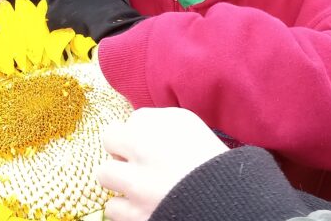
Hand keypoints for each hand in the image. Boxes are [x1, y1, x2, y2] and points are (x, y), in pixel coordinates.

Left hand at [96, 107, 227, 220]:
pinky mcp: (135, 213)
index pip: (131, 119)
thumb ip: (159, 121)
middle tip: (138, 160)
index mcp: (154, 125)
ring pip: (104, 174)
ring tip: (138, 185)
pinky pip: (112, 208)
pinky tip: (140, 205)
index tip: (153, 142)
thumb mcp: (188, 125)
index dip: (141, 132)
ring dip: (118, 179)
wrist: (226, 198)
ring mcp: (134, 184)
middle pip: (109, 138)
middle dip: (121, 149)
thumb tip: (137, 124)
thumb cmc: (211, 159)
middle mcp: (139, 149)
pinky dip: (125, 208)